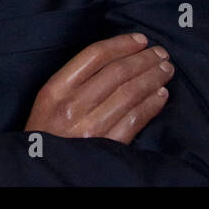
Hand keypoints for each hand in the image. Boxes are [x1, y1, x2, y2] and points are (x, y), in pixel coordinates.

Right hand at [25, 33, 172, 142]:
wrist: (43, 168)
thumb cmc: (46, 131)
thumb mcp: (47, 101)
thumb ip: (73, 82)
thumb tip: (114, 60)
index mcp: (55, 90)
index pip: (93, 57)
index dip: (121, 45)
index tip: (140, 40)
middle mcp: (73, 106)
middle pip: (116, 73)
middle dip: (143, 59)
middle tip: (160, 52)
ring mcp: (91, 127)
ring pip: (130, 94)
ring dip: (152, 78)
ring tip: (165, 69)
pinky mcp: (108, 146)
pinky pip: (135, 119)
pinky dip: (152, 105)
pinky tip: (161, 94)